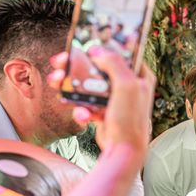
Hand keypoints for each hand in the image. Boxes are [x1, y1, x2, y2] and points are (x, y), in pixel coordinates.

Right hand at [48, 48, 155, 164]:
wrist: (123, 151)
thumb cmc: (130, 120)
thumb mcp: (126, 85)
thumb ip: (114, 63)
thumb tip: (98, 51)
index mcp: (140, 76)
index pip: (122, 53)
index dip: (103, 47)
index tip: (85, 44)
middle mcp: (129, 86)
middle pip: (98, 68)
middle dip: (76, 65)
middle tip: (59, 62)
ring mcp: (115, 100)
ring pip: (88, 85)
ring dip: (70, 85)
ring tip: (56, 83)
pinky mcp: (104, 112)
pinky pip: (86, 104)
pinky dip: (81, 109)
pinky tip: (83, 116)